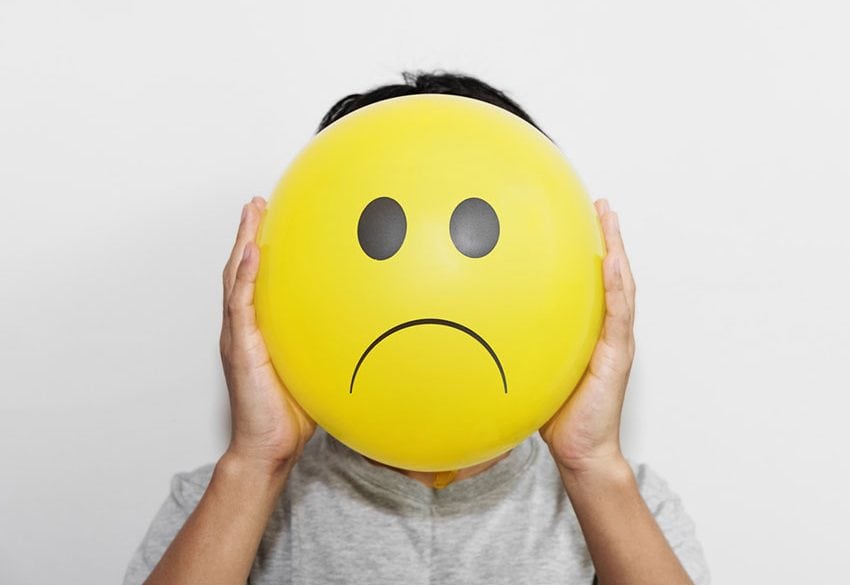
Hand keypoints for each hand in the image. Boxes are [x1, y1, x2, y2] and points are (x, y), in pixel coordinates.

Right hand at [219, 196, 315, 475]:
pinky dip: (244, 279)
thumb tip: (364, 326)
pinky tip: (252, 255)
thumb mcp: (315, 367)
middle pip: (242, 270)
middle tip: (256, 202)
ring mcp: (240, 337)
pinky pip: (241, 307)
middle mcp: (245, 328)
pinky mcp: (241, 350)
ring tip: (251, 212)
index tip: (270, 219)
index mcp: (261, 330)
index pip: (259, 281)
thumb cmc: (292, 412)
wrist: (270, 447)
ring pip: (236, 280)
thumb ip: (328, 343)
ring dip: (242, 244)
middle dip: (248, 234)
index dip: (261, 249)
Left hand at [539, 198, 635, 474]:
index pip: (593, 282)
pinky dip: (617, 284)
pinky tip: (612, 260)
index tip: (579, 218)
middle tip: (600, 204)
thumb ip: (522, 340)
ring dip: (617, 249)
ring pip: (621, 285)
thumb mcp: (534, 365)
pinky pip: (618, 313)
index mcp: (590, 330)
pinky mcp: (616, 355)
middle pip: (611, 274)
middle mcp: (606, 330)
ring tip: (609, 216)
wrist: (579, 450)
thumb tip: (482, 318)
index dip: (591, 250)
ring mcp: (615, 341)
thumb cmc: (556, 412)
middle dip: (608, 237)